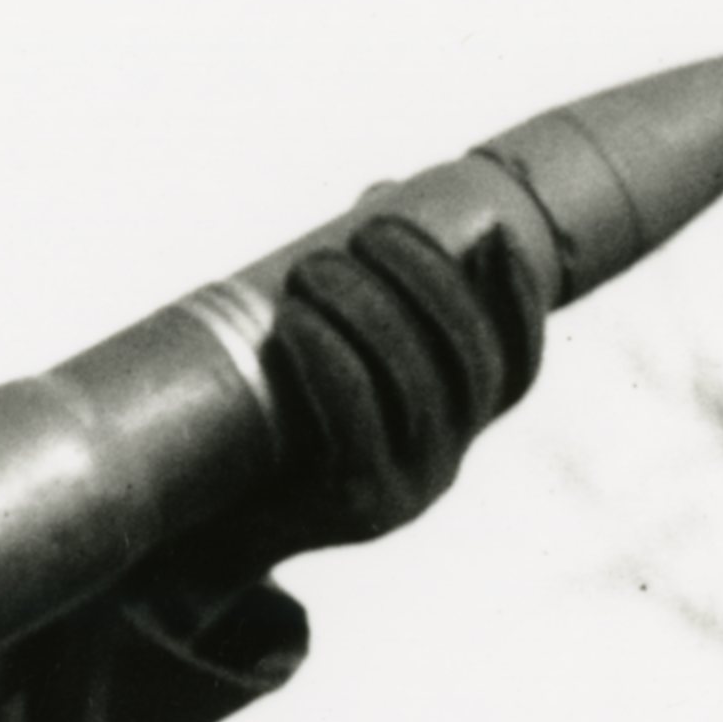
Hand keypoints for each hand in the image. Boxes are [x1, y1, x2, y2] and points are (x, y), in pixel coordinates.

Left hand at [250, 207, 546, 554]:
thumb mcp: (322, 353)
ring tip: (316, 267)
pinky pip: (357, 423)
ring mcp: (410, 489)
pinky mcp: (357, 508)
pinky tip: (297, 321)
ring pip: (415, 385)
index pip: (517, 365)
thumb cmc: (265, 425)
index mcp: (454, 428)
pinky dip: (332, 361)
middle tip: (369, 233)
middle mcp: (447, 461)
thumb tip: (382, 194)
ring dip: (372, 311)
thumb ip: (365, 284)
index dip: (518, 297)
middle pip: (468, 359)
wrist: (204, 528)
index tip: (490, 229)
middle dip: (429, 281)